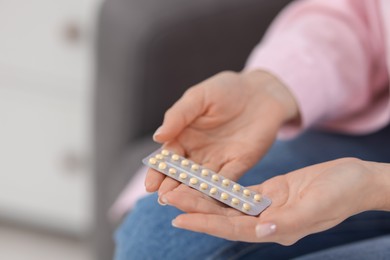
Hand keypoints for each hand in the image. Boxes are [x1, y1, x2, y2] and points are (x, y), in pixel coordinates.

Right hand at [145, 70, 298, 195]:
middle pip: (181, 174)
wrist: (260, 92)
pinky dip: (217, 191)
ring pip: (201, 181)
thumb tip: (157, 137)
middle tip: (163, 199)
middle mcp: (197, 153)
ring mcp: (218, 161)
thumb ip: (178, 116)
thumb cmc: (226, 90)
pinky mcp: (238, 165)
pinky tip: (209, 200)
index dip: (158, 171)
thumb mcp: (198, 97)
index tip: (150, 185)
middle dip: (171, 187)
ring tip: (181, 204)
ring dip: (191, 193)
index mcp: (183, 136)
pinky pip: (226, 181)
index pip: (167, 158)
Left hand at [163, 158, 384, 244]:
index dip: (205, 223)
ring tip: (180, 189)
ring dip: (204, 197)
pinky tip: (204, 183)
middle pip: (224, 215)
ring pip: (228, 204)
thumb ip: (289, 221)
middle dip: (196, 207)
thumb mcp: (317, 206)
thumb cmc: (341, 193)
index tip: (179, 218)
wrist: (355, 179)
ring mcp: (267, 207)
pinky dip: (221, 188)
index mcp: (276, 228)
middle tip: (169, 197)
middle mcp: (267, 220)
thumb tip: (261, 230)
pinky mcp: (269, 192)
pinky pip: (239, 191)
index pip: (233, 227)